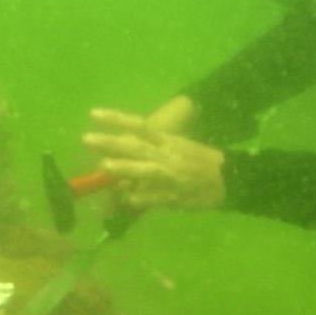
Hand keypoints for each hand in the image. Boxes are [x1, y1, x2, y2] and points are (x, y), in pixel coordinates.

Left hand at [82, 101, 225, 211]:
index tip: (93, 114)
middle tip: (86, 139)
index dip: (116, 119)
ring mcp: (171, 176)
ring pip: (146, 170)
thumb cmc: (198, 162)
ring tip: (105, 166)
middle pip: (136, 147)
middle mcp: (167, 155)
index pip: (139, 126)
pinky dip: (143, 198)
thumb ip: (151, 149)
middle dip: (111, 143)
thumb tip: (123, 149)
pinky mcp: (176, 197)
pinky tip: (128, 200)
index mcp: (167, 141)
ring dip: (126, 168)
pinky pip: (157, 197)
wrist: (228, 180)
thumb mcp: (176, 147)